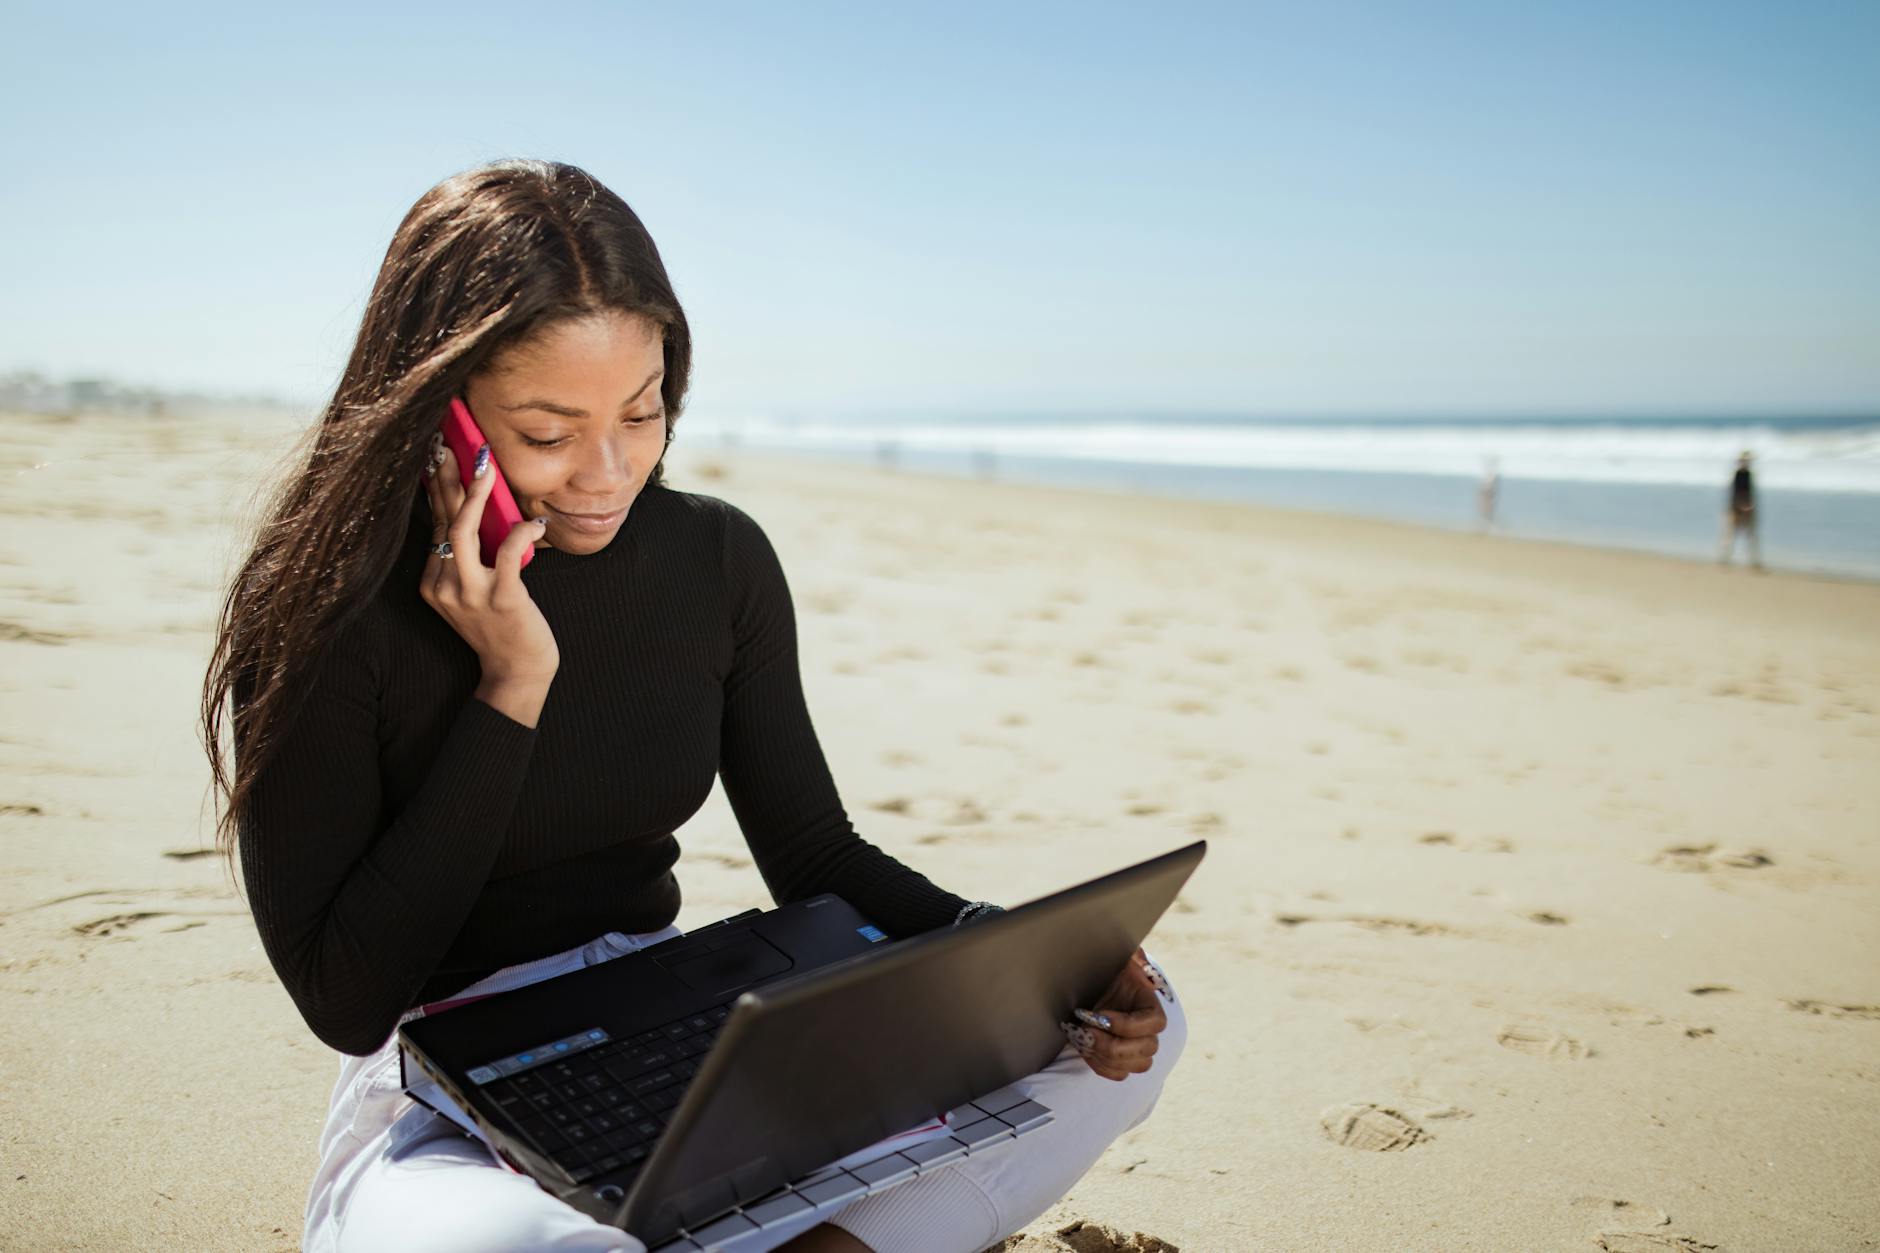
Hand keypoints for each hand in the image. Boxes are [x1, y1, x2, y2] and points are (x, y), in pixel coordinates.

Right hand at [420, 439, 559, 721]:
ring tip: (484, 464)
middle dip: (445, 477)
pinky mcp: (501, 599)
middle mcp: (444, 585)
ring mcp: (470, 593)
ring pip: (463, 531)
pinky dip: (522, 532)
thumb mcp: (476, 589)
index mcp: (434, 581)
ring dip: (473, 494)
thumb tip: (479, 508)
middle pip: (443, 520)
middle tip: (446, 442)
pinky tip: (536, 521)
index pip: (435, 524)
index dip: (437, 488)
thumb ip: (472, 555)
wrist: (516, 673)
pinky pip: (508, 553)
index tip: (438, 455)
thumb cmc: (501, 627)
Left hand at [1059, 948, 1172, 1081]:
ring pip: (1136, 1066)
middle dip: (1114, 1045)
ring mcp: (1136, 1047)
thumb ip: (1129, 955)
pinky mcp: (1121, 1061)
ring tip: (1083, 1039)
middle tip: (1086, 1031)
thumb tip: (1138, 958)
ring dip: (1107, 1057)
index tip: (1101, 1017)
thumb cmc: (1101, 971)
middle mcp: (1148, 1029)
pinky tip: (1085, 1047)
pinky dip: (1101, 1066)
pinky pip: (1119, 1074)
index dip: (1129, 1025)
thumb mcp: (1114, 958)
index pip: (1155, 1024)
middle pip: (1148, 1050)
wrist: (1084, 987)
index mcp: (1150, 1004)